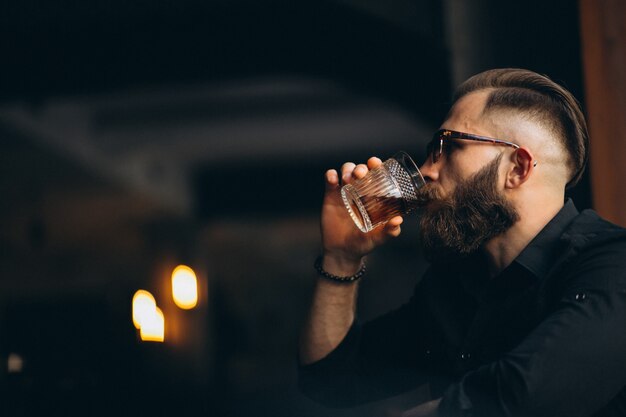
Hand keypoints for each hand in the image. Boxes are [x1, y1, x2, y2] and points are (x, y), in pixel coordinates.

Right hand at [321, 157, 403, 272]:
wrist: (341, 252)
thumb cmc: (363, 244)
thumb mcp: (377, 238)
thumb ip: (389, 231)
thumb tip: (398, 220)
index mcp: (374, 196)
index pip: (376, 174)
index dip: (376, 165)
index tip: (375, 163)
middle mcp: (360, 191)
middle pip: (360, 169)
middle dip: (361, 167)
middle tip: (360, 174)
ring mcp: (344, 192)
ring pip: (345, 170)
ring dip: (346, 169)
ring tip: (346, 180)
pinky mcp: (330, 195)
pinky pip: (330, 179)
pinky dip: (330, 175)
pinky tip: (332, 181)